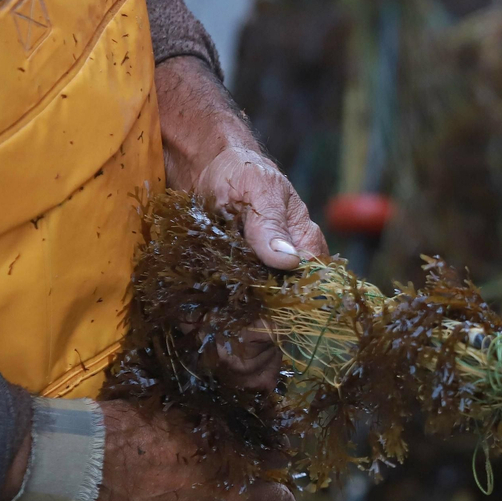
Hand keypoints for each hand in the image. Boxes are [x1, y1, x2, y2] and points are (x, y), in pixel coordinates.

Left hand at [156, 56, 326, 388]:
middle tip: (223, 333)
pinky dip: (211, 315)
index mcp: (307, 248)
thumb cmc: (241, 171)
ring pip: (256, 314)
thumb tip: (288, 261)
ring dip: (229, 323)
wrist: (208, 166)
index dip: (286, 313)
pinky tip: (192, 320)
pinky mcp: (237, 283)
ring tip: (200, 327)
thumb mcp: (257, 190)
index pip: (309, 292)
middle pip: (282, 310)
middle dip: (253, 325)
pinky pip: (230, 308)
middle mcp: (290, 270)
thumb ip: (270, 225)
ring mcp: (263, 278)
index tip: (256, 325)